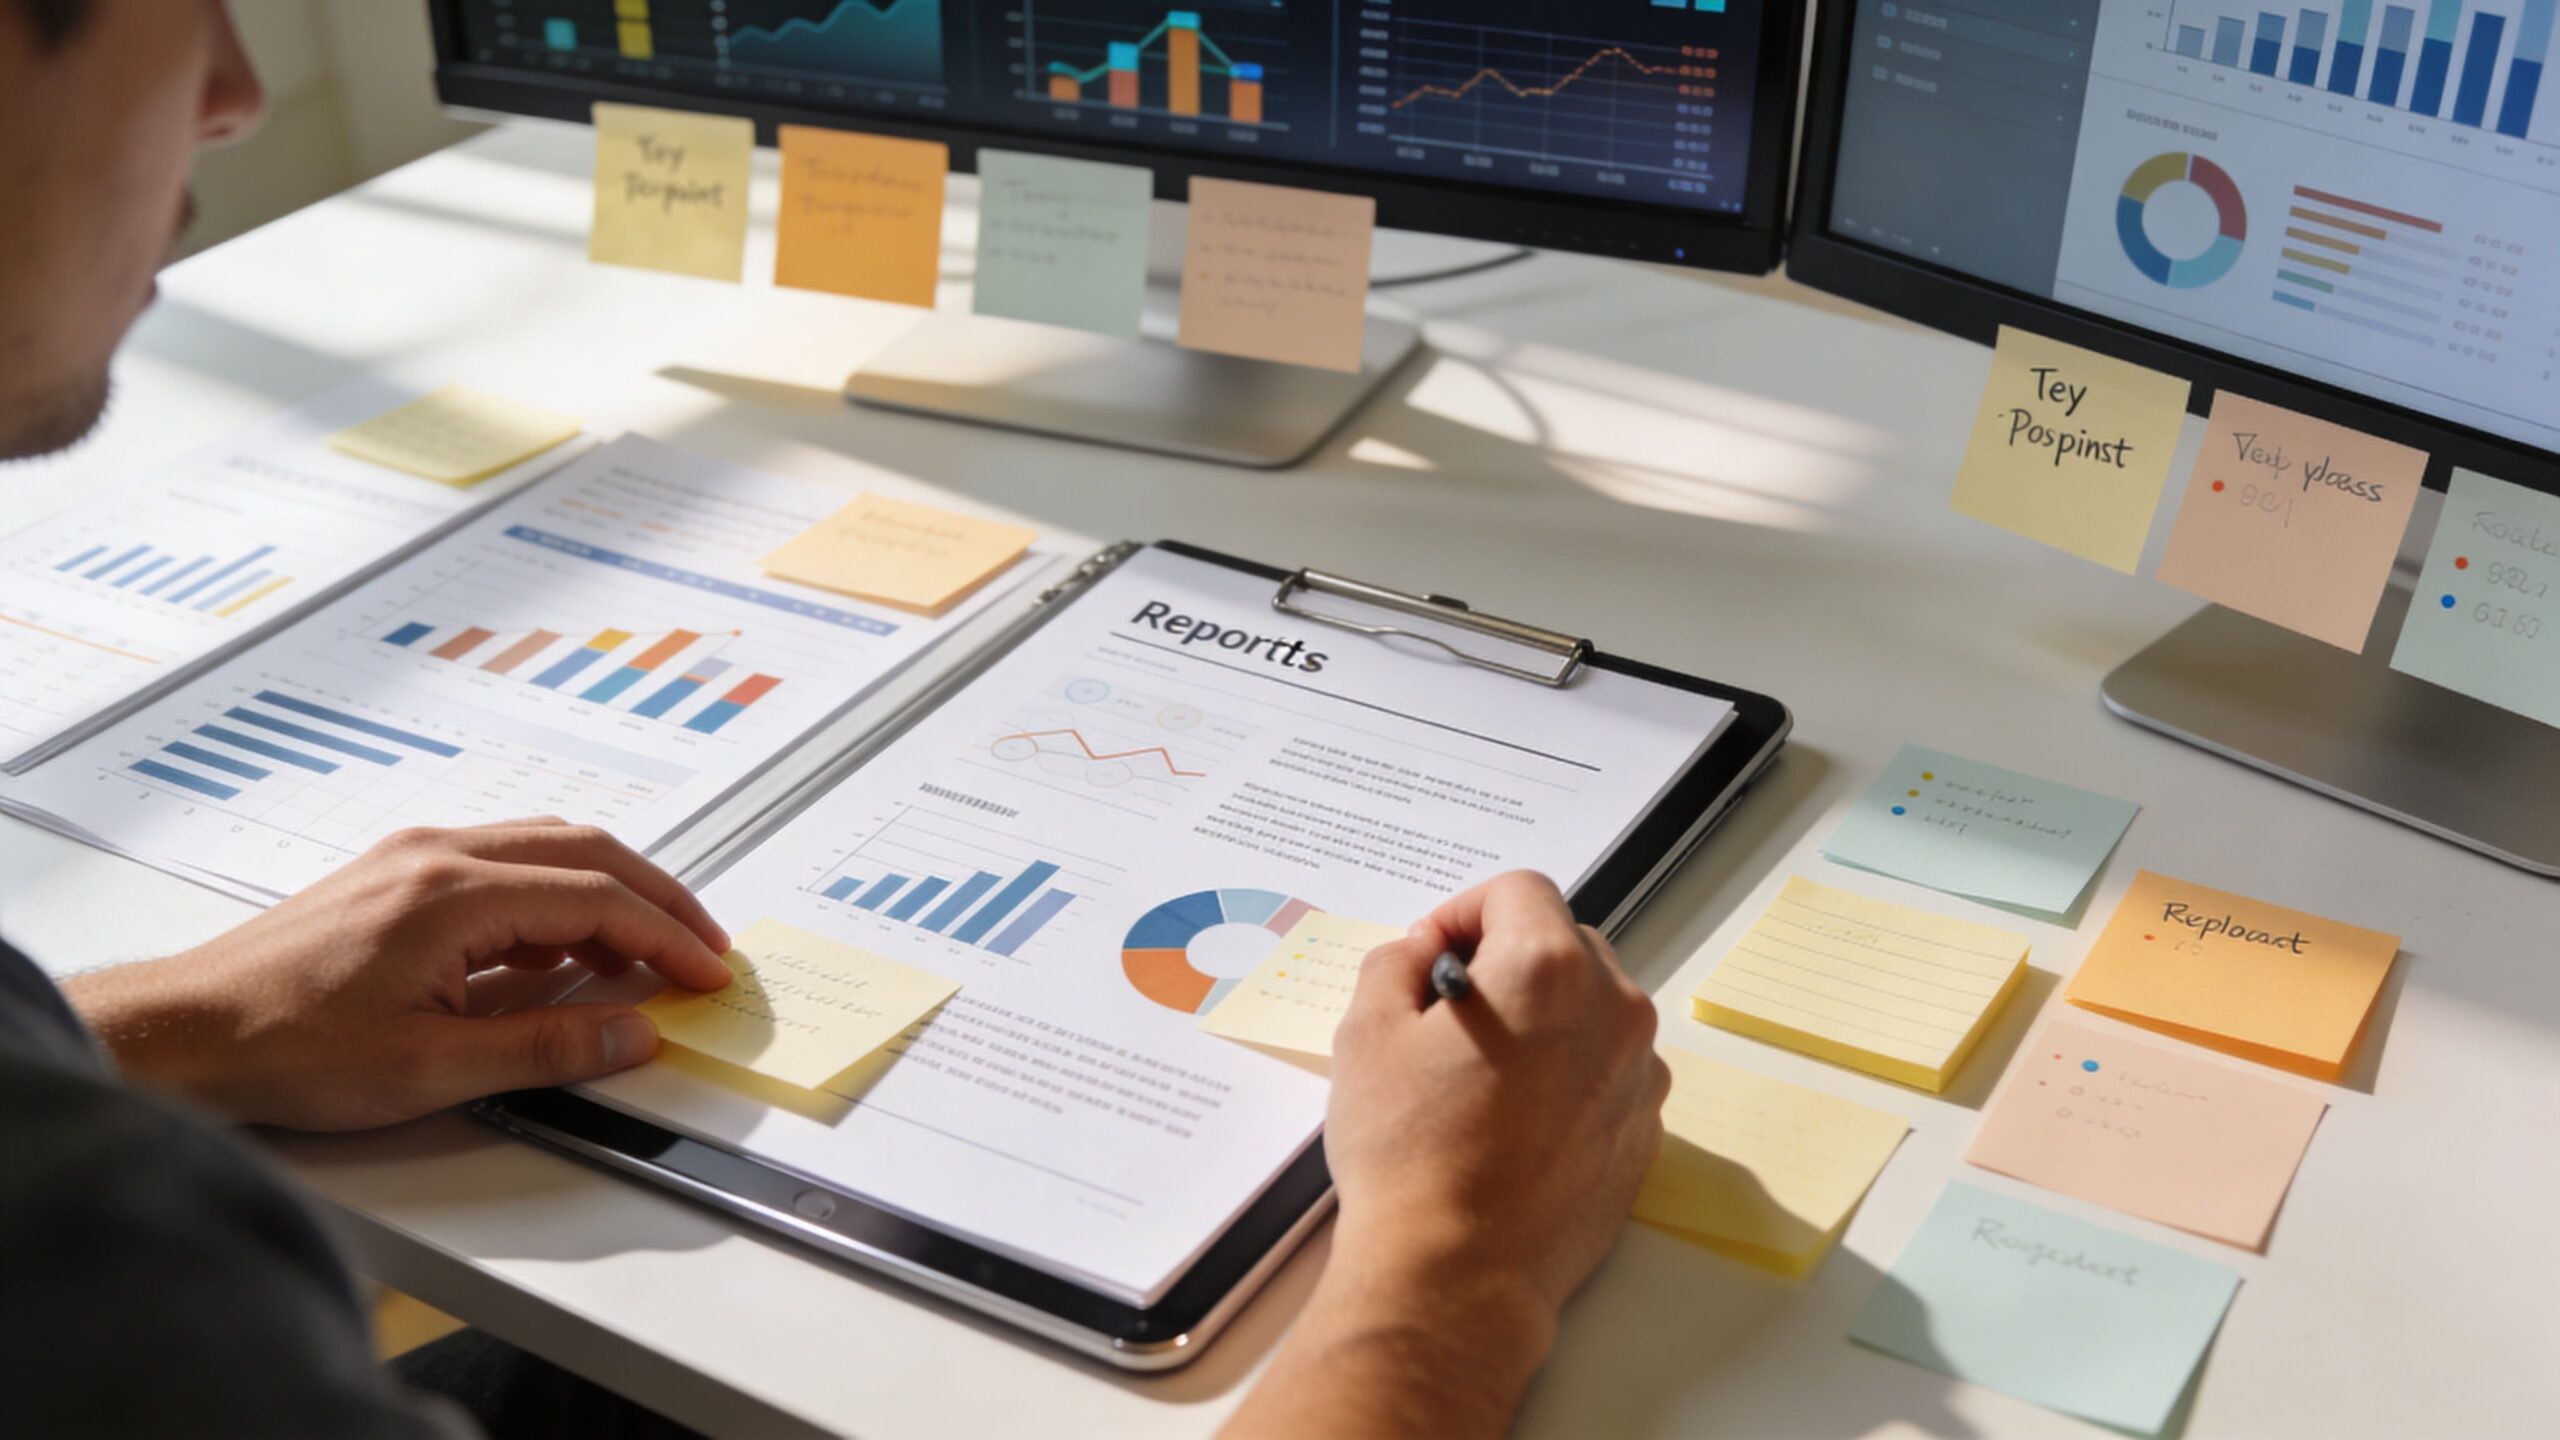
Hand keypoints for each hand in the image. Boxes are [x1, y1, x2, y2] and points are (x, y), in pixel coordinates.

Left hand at [61, 819, 731, 1130]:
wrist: (187, 1033)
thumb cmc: (286, 1048)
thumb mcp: (433, 1068)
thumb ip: (547, 1046)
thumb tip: (632, 1035)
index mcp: (453, 893)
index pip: (597, 900)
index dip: (666, 938)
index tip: (707, 973)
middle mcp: (438, 855)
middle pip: (585, 852)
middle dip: (657, 898)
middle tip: (702, 946)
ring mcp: (414, 858)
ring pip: (547, 848)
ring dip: (610, 891)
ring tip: (648, 948)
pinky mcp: (396, 875)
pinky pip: (504, 865)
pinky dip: (557, 897)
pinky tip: (563, 950)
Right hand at [1226, 872, 1667, 1438]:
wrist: (1458, 1272)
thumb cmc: (1410, 1154)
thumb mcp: (1367, 1032)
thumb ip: (1395, 961)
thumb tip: (1424, 952)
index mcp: (1548, 968)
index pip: (1519, 890)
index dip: (1463, 910)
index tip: (1430, 954)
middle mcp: (1613, 1010)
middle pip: (1565, 942)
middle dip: (1507, 959)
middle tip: (1448, 1012)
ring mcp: (1638, 1074)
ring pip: (1592, 1008)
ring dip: (1542, 1016)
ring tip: (1480, 1072)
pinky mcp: (1644, 1132)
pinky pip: (1607, 1070)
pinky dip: (1567, 1073)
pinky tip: (1512, 1120)